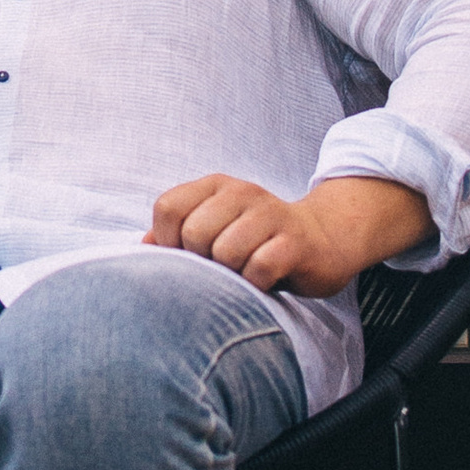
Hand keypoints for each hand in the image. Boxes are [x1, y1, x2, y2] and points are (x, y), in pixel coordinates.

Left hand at [143, 171, 429, 296]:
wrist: (326, 238)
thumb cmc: (258, 239)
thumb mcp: (216, 228)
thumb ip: (178, 235)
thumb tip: (143, 247)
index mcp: (215, 186)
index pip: (167, 208)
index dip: (168, 240)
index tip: (189, 255)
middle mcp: (241, 192)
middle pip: (194, 234)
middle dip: (202, 260)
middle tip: (223, 266)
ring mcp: (270, 215)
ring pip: (225, 253)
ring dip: (232, 274)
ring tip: (246, 272)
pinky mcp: (294, 242)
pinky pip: (258, 269)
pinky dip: (256, 284)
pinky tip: (265, 280)